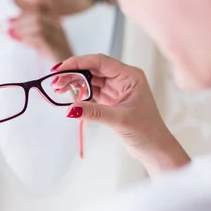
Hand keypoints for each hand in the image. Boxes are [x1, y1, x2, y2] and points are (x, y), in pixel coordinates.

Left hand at [9, 4, 72, 63]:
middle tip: (8, 27)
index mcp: (55, 23)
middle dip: (21, 20)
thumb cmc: (53, 56)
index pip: (40, 9)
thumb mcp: (41, 41)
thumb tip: (12, 26)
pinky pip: (42, 37)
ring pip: (39, 25)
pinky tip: (23, 42)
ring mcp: (59, 36)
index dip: (24, 13)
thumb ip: (30, 32)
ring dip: (23, 29)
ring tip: (13, 34)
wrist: (68, 70)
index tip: (10, 19)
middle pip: (38, 16)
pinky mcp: (57, 47)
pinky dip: (30, 38)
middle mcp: (58, 27)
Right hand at [55, 54, 189, 175]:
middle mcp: (123, 78)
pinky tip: (69, 95)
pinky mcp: (111, 100)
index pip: (100, 62)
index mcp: (130, 75)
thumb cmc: (147, 132)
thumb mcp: (120, 120)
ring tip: (57, 88)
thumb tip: (70, 109)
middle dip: (73, 73)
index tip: (61, 68)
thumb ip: (95, 112)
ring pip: (90, 79)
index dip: (79, 63)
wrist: (155, 149)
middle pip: (93, 69)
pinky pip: (92, 91)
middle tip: (55, 82)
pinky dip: (79, 93)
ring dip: (74, 82)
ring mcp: (116, 88)